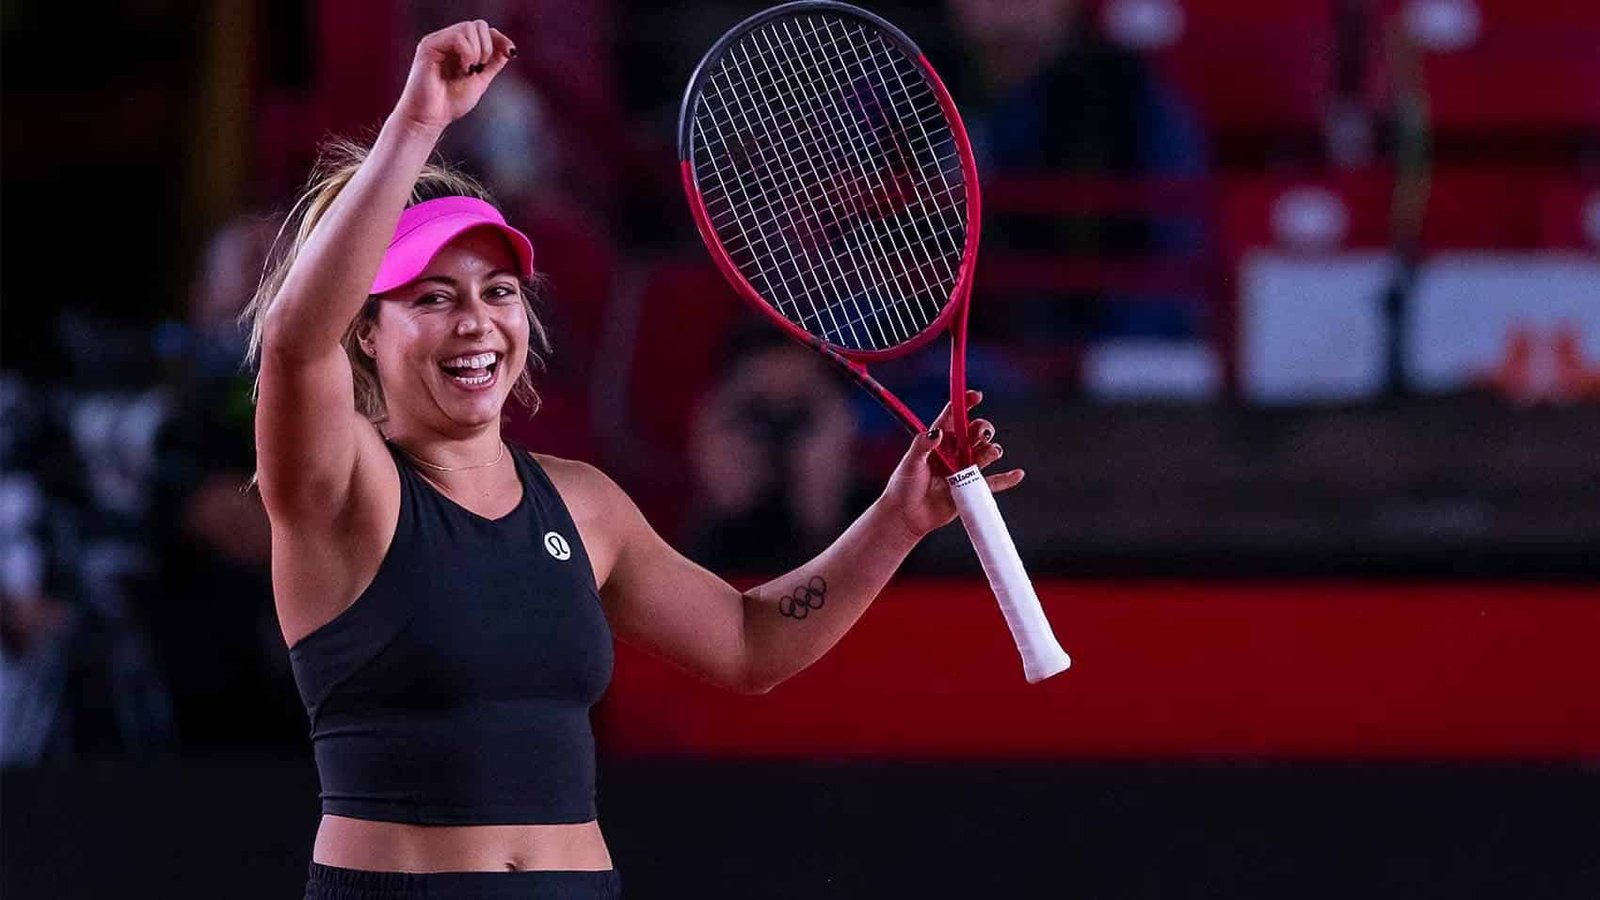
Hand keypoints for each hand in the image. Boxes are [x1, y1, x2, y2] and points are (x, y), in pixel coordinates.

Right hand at [392, 20, 515, 132]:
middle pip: (478, 25)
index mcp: (458, 47)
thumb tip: (508, 49)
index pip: (483, 30)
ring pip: (469, 28)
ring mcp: (438, 41)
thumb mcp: (479, 81)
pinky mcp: (429, 46)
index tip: (511, 53)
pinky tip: (463, 69)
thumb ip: (492, 64)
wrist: (430, 118)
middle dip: (488, 46)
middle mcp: (447, 41)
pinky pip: (458, 37)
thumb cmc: (450, 103)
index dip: (500, 38)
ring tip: (470, 70)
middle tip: (480, 68)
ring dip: (478, 51)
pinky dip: (467, 54)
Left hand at [879, 390, 1023, 538]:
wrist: (907, 516)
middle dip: (982, 429)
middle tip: (983, 434)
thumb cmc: (903, 487)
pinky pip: (992, 483)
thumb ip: (922, 446)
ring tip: (991, 453)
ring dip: (992, 450)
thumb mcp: (910, 463)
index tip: (976, 396)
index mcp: (937, 442)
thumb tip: (937, 433)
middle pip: (974, 434)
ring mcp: (962, 470)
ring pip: (984, 454)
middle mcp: (952, 453)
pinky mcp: (969, 489)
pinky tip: (1017, 474)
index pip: (953, 418)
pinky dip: (1006, 479)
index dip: (965, 404)